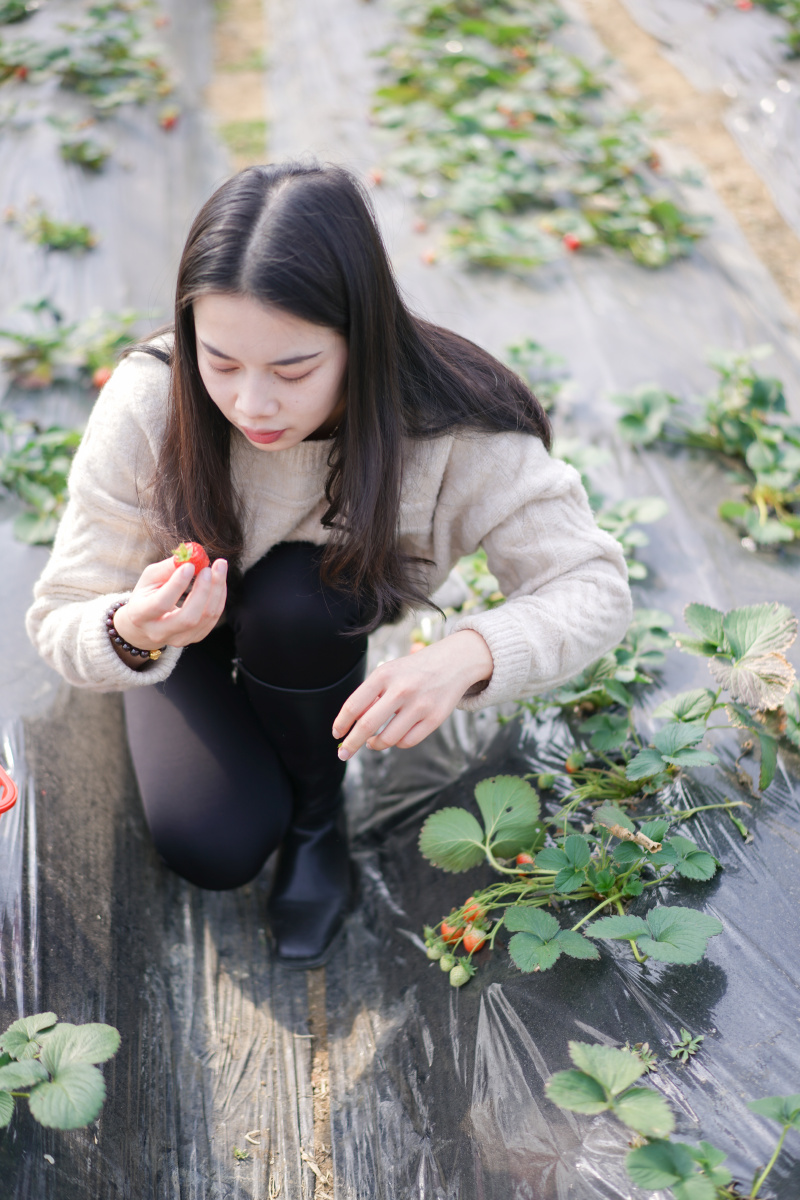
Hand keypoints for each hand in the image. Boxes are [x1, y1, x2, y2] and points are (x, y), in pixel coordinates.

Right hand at [113, 556, 227, 650]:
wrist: (146, 624)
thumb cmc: (148, 594)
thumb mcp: (151, 578)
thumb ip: (169, 567)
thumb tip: (191, 555)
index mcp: (141, 615)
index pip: (161, 603)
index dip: (177, 584)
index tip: (190, 565)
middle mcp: (159, 632)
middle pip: (188, 617)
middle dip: (203, 590)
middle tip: (209, 567)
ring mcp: (179, 639)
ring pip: (205, 618)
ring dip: (216, 590)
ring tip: (219, 567)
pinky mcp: (194, 638)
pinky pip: (213, 618)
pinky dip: (219, 597)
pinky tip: (219, 580)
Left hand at [332, 630, 492, 759]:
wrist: (453, 662)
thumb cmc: (412, 671)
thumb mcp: (389, 672)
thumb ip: (371, 695)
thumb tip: (352, 726)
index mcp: (384, 674)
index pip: (354, 705)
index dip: (341, 723)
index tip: (336, 734)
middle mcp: (401, 689)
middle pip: (367, 726)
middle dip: (351, 744)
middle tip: (343, 754)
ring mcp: (419, 704)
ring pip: (388, 739)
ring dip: (376, 745)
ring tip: (373, 742)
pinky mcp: (435, 718)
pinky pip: (407, 742)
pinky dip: (397, 743)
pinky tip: (395, 736)